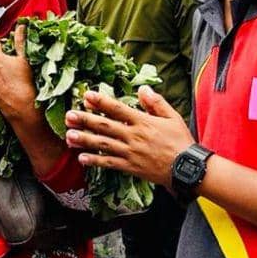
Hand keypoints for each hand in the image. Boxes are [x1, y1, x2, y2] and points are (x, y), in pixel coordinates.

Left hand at [64, 86, 195, 187]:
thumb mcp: (172, 117)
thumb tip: (143, 89)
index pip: (118, 109)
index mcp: (143, 122)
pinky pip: (109, 164)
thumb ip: (156, 103)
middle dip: (85, 120)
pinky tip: (82, 159)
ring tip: (69, 136)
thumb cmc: (181, 141)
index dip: (101, 102)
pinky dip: (95, 161)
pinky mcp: (130, 167)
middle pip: (105, 126)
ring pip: (103, 144)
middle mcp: (134, 136)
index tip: (87, 96)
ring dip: (85, 140)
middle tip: (69, 115)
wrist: (187, 168)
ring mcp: (131, 152)